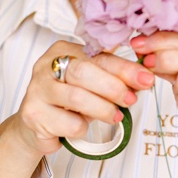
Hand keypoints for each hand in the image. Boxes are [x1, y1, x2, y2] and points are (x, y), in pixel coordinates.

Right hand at [15, 42, 154, 155]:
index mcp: (64, 50)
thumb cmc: (68, 100)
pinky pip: (67, 123)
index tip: (146, 80)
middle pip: (83, 72)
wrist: (36, 124)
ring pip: (76, 98)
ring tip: (115, 117)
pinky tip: (82, 127)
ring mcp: (36, 89)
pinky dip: (81, 128)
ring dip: (102, 109)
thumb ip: (113, 79)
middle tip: (130, 100)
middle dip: (112, 87)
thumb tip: (144, 80)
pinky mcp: (32, 113)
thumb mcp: (91, 84)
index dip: (124, 69)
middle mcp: (46, 65)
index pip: (98, 57)